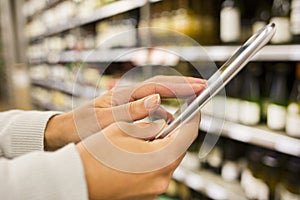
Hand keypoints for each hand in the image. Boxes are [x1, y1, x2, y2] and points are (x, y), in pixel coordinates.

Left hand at [45, 75, 205, 149]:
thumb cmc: (82, 126)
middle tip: (204, 89)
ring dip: (175, 105)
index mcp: (125, 95)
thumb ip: (131, 111)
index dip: (182, 85)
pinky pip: (151, 114)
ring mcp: (130, 105)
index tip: (201, 85)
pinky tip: (167, 125)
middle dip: (184, 88)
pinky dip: (162, 118)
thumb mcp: (105, 120)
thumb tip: (157, 99)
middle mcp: (130, 97)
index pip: (159, 86)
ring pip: (159, 102)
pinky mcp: (129, 115)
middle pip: (162, 88)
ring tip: (190, 108)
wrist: (66, 133)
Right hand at [76, 111, 200, 199]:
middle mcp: (162, 178)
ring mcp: (154, 189)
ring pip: (167, 161)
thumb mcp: (123, 129)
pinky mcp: (145, 195)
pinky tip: (138, 152)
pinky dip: (153, 160)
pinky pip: (156, 172)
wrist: (76, 181)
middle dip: (175, 133)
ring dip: (162, 147)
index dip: (193, 117)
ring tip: (146, 136)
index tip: (194, 107)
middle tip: (167, 120)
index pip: (188, 134)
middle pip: (178, 149)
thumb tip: (162, 121)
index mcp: (160, 159)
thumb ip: (148, 124)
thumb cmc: (96, 154)